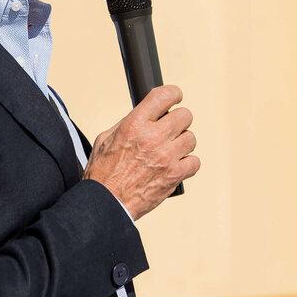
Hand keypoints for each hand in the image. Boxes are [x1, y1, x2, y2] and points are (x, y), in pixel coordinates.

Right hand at [83, 85, 199, 219]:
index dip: (173, 94)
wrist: (106, 203)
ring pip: (191, 138)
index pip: (164, 96)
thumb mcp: (106, 139)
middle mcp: (153, 138)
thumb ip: (128, 123)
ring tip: (170, 150)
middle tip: (171, 129)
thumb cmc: (103, 174)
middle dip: (178, 121)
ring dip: (182, 143)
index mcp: (134, 125)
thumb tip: (145, 115)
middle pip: (184, 116)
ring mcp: (166, 157)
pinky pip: (194, 162)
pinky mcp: (174, 175)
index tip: (175, 97)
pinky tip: (175, 166)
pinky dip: (187, 164)